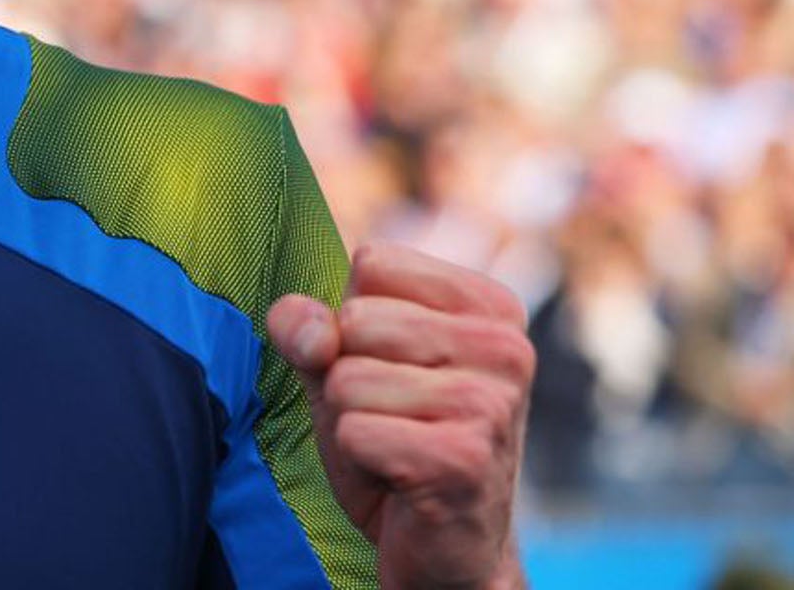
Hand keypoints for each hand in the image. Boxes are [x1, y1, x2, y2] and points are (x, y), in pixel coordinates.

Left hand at [268, 242, 532, 589]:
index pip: (374, 263)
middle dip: (348, 374)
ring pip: (348, 377)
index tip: (392, 367)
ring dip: (352, 420)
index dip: (353, 320)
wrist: (445, 548)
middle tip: (393, 418)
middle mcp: (506, 347)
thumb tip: (307, 327)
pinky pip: (355, 431)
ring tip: (396, 447)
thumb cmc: (394, 438)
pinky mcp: (465, 459)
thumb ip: (307, 326)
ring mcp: (492, 404)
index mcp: (489, 306)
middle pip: (356, 318)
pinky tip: (400, 479)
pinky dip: (359, 459)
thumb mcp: (340, 366)